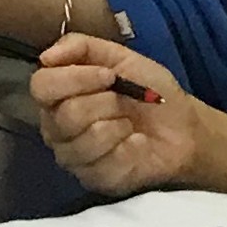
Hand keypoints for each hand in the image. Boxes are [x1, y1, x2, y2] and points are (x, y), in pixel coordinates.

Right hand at [32, 36, 203, 196]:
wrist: (184, 128)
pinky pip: (102, 161)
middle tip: (124, 101)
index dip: (75, 78)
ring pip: (82, 139)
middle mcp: (56, 127)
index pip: (41, 86)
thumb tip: (45, 57)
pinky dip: (127, 146)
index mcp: (57, 95)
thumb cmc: (150, 91)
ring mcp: (73, 156)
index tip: (109, 75)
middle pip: (64, 114)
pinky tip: (136, 144)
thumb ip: (80, 47)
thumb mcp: (119, 57)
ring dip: (116, 124)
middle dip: (105, 102)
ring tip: (130, 123)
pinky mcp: (92, 179)